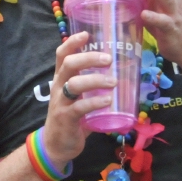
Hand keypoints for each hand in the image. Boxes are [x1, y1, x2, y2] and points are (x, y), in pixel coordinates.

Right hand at [40, 32, 114, 165]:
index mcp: (61, 80)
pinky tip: (108, 101)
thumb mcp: (79, 99)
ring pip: (74, 84)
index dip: (73, 43)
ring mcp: (60, 103)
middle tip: (109, 59)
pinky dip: (95, 102)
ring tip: (113, 82)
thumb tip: (125, 78)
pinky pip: (79, 107)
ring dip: (96, 80)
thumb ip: (95, 89)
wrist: (56, 146)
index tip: (87, 34)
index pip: (62, 55)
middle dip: (89, 58)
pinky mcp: (65, 118)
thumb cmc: (72, 119)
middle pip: (69, 65)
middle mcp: (58, 87)